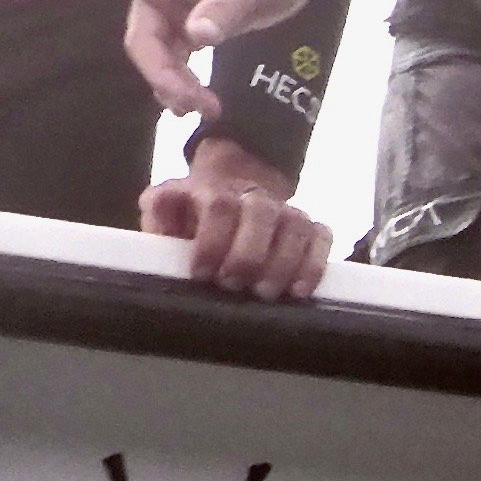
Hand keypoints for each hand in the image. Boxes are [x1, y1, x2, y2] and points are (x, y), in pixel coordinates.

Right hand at [0, 0, 336, 113]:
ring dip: (175, 85)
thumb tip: (197, 39)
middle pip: (139, 39)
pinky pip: (177, 60)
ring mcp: (174, 7)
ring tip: (207, 108)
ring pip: (157, 57)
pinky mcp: (193, 25)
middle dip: (158, 74)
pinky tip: (205, 103)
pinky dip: (187, 83)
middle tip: (190, 104)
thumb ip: (228, 4)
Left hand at [145, 131, 334, 300]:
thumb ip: (159, 217)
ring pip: (294, 225)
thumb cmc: (194, 215)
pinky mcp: (309, 226)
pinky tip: (300, 291)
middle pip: (259, 213)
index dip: (212, 240)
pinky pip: (320, 237)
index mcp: (213, 190)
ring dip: (282, 262)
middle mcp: (252, 195)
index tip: (201, 273)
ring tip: (265, 293)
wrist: (232, 187)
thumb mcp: (167, 211)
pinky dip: (314, 263)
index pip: (220, 205)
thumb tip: (159, 236)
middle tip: (232, 284)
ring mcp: (284, 209)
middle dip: (247, 253)